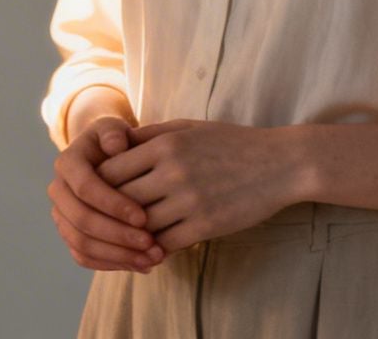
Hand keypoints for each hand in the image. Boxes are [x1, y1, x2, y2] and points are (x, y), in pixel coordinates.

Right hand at [49, 115, 164, 271]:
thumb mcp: (114, 129)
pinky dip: (112, 264)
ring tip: (151, 259)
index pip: (85, 187)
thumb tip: (116, 145)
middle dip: (117, 235)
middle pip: (82, 220)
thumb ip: (114, 133)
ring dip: (117, 255)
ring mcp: (61, 215)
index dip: (112, 204)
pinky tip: (141, 265)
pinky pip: (84, 257)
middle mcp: (58, 190)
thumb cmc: (115, 142)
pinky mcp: (70, 234)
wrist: (105, 158)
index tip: (144, 217)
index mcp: (67, 163)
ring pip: (82, 244)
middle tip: (151, 244)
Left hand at [97, 120, 304, 252]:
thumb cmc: (231, 143)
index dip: (98, 186)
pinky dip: (155, 248)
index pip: (110, 170)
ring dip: (130, 235)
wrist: (281, 164)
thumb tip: (113, 145)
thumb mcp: (187, 128)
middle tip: (100, 223)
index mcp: (164, 145)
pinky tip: (152, 250)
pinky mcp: (207, 224)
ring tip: (124, 240)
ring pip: (141, 225)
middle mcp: (172, 171)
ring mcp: (190, 200)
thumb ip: (149, 135)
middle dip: (109, 213)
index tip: (96, 195)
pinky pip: (168, 243)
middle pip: (120, 199)